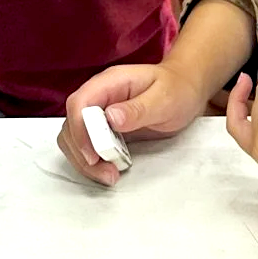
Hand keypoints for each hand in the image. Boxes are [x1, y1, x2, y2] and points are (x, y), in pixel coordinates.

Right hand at [58, 61, 204, 186]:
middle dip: (82, 153)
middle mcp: (98, 96)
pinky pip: (86, 146)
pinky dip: (92, 162)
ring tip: (110, 175)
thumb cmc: (176, 90)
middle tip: (107, 174)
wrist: (185, 90)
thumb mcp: (164, 99)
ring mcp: (98, 113)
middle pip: (72, 124)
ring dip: (85, 161)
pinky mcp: (103, 129)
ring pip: (73, 138)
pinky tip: (109, 169)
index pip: (79, 103)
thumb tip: (111, 118)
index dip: (80, 130)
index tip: (94, 156)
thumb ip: (138, 109)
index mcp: (109, 82)